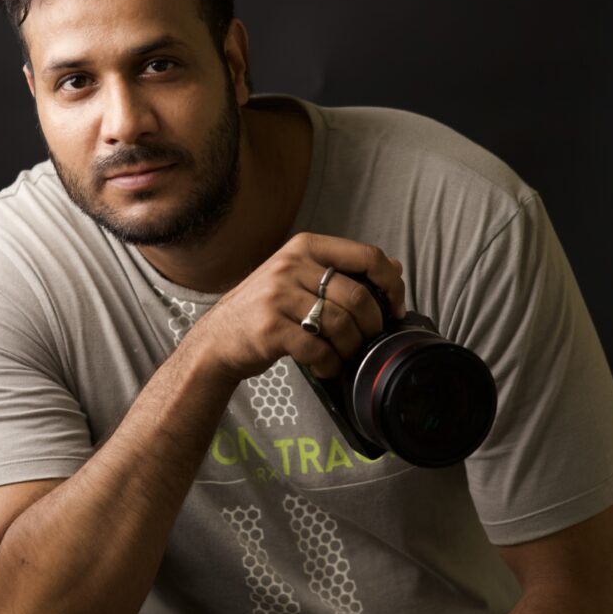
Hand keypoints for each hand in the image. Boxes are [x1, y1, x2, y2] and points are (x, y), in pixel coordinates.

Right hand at [193, 232, 405, 382]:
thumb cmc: (265, 309)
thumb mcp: (300, 277)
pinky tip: (325, 366)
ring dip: (350, 348)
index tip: (395, 308)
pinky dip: (329, 364)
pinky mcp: (270, 329)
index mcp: (305, 247)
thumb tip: (395, 267)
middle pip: (357, 296)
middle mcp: (291, 265)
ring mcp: (278, 296)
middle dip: (372, 326)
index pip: (366, 255)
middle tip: (367, 340)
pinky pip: (318, 349)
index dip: (391, 284)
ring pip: (340, 325)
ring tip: (343, 355)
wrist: (217, 338)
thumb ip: (344, 271)